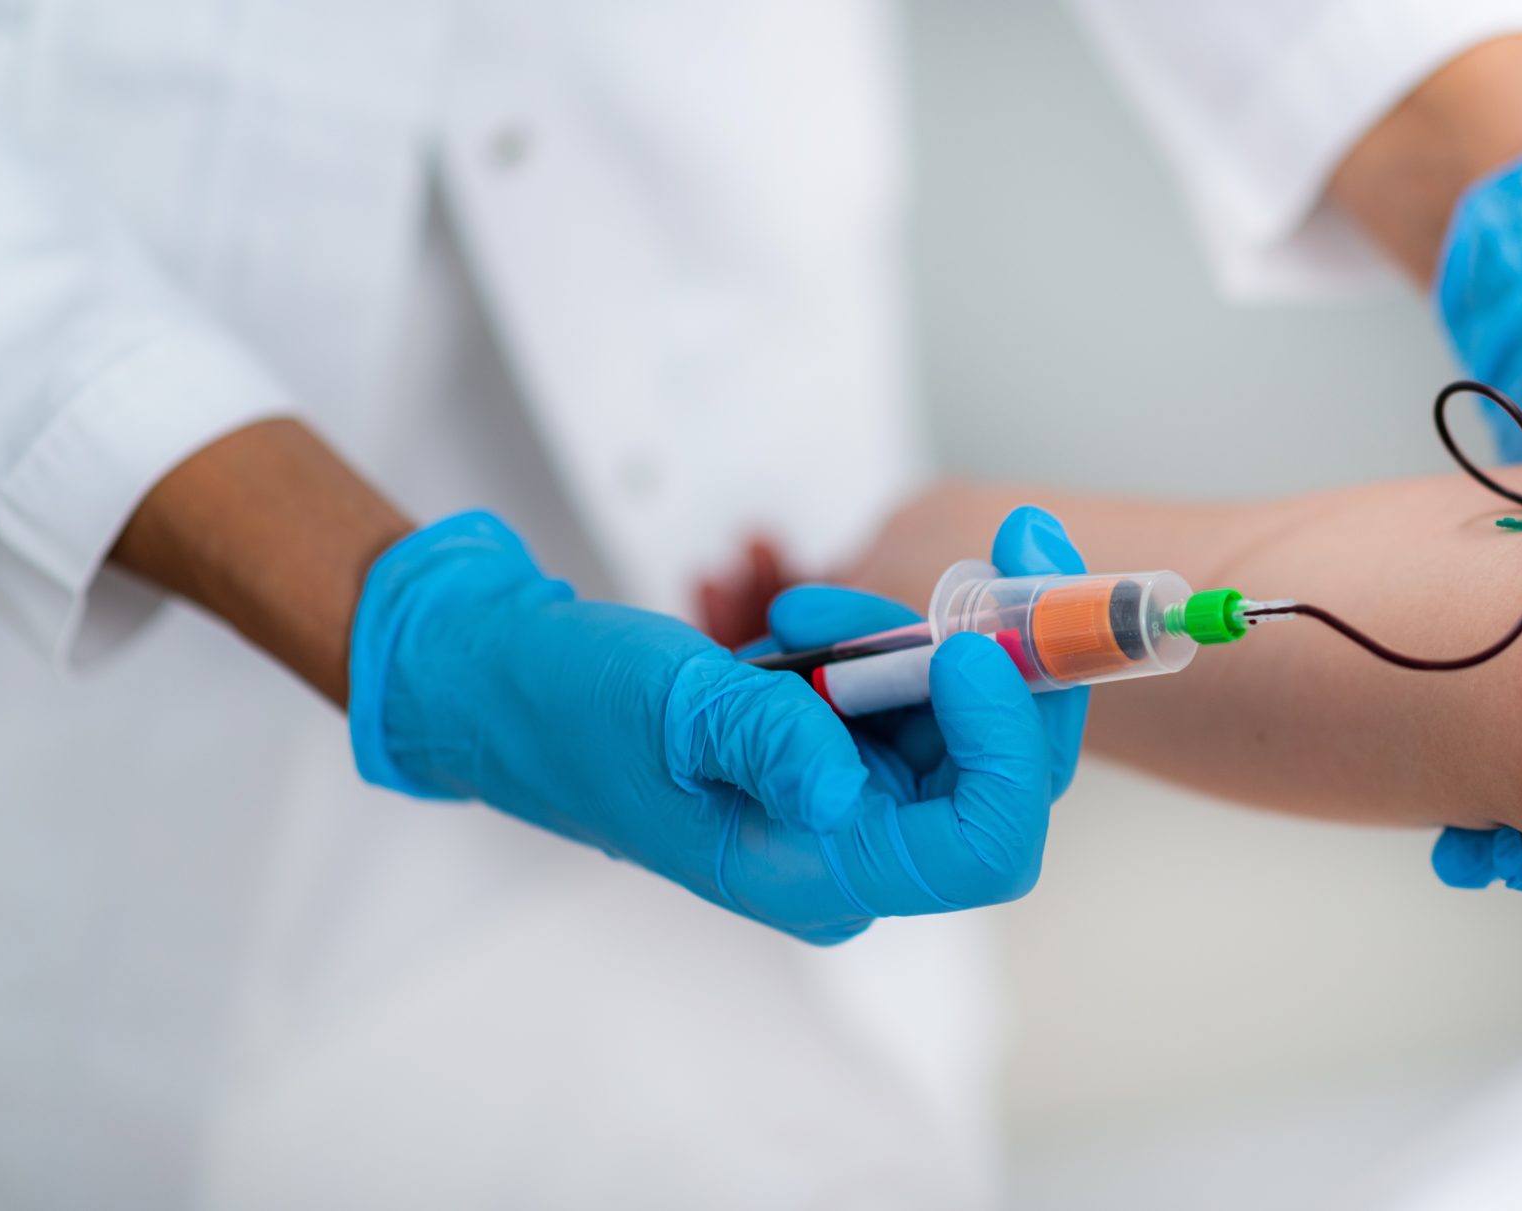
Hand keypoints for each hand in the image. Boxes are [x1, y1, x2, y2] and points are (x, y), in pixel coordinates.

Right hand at [347, 509, 1075, 943]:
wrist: (503, 681)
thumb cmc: (569, 709)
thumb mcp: (667, 711)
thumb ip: (764, 739)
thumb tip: (847, 780)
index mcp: (821, 873)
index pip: (988, 842)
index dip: (1006, 743)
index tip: (962, 646)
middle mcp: (857, 847)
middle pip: (1008, 772)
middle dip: (1019, 658)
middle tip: (1014, 543)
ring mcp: (857, 797)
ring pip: (973, 718)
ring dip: (932, 635)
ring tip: (807, 609)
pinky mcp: (846, 745)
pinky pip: (920, 688)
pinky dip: (890, 633)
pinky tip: (802, 617)